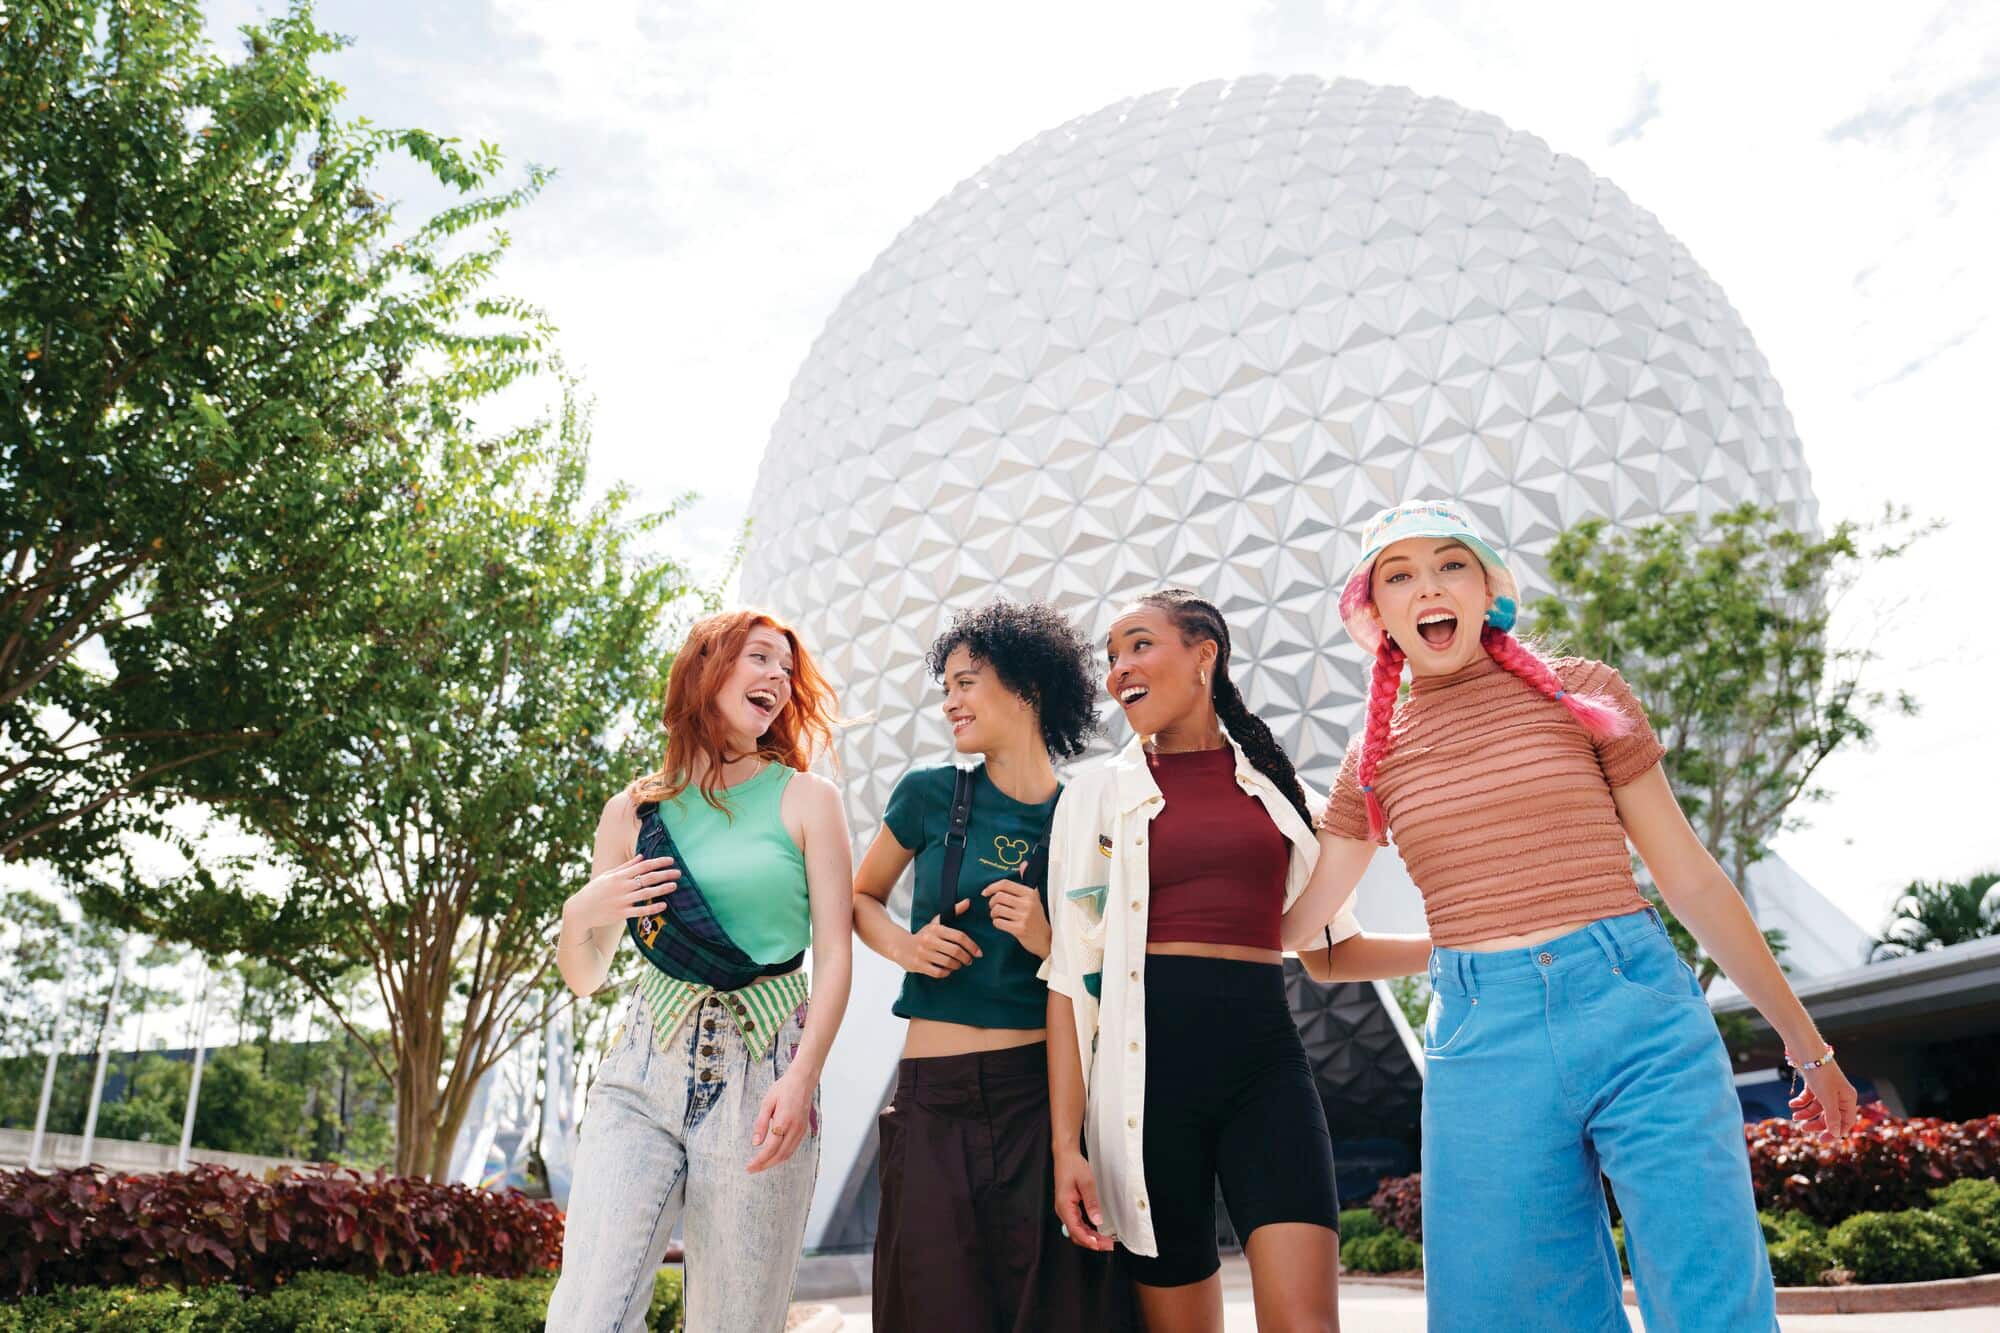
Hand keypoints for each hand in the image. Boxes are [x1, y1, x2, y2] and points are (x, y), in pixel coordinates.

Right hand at [564, 854, 678, 932]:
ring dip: (662, 889)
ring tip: (674, 885)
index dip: (658, 862)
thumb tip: (642, 856)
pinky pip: (640, 910)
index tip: (671, 860)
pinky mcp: (621, 913)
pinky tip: (664, 905)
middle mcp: (622, 886)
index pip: (643, 866)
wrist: (580, 911)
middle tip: (678, 872)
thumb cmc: (594, 891)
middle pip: (648, 878)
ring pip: (646, 893)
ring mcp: (622, 900)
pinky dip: (652, 907)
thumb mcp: (608, 875)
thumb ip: (626, 866)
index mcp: (619, 875)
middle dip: (665, 874)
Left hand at [747, 1070, 814, 1172]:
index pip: (771, 1147)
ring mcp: (801, 1130)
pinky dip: (782, 1156)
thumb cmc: (784, 1088)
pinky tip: (773, 1156)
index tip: (749, 1166)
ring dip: (774, 1162)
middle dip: (765, 1165)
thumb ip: (761, 1123)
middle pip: (780, 1155)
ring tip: (761, 1165)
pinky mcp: (803, 1130)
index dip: (760, 1159)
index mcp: (784, 1120)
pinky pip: (793, 1148)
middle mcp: (795, 1128)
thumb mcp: (767, 1102)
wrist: (803, 1081)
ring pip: (787, 1154)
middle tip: (752, 1169)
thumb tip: (756, 1143)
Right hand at [902, 902, 981, 977]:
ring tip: (959, 964)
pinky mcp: (919, 965)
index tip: (978, 953)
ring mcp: (923, 953)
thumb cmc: (924, 935)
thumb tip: (968, 901)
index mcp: (935, 929)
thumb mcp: (936, 922)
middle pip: (956, 951)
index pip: (959, 936)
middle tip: (969, 960)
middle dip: (966, 958)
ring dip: (957, 965)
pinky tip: (948, 970)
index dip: (972, 946)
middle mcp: (929, 940)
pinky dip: (947, 972)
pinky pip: (939, 972)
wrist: (900, 946)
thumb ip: (954, 912)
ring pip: (948, 963)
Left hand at [982, 880, 1050, 957]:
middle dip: (992, 902)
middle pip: (999, 896)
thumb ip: (1026, 880)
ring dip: (993, 913)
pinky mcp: (1019, 929)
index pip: (1005, 884)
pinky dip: (996, 922)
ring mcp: (1024, 916)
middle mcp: (1028, 903)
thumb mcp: (1034, 898)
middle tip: (994, 908)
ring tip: (997, 916)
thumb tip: (1024, 864)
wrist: (1045, 939)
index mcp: (1030, 893)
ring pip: (997, 909)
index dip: (991, 887)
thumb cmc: (1036, 917)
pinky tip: (1001, 923)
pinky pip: (998, 922)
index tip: (985, 892)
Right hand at [1053, 1148, 1114, 1250]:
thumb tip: (1097, 1220)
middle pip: (1075, 1234)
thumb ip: (1092, 1203)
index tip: (1099, 1245)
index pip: (1075, 1230)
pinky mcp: (1068, 1206)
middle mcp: (1062, 1210)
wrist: (1065, 1156)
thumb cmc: (1073, 1166)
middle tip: (1107, 1245)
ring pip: (1076, 1230)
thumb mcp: (1086, 1183)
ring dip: (1090, 1237)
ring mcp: (1065, 1209)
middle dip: (1091, 1242)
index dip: (1088, 1240)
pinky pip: (1077, 1223)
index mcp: (1064, 1205)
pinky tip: (1095, 1232)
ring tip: (1104, 1241)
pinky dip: (1087, 1230)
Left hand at [1790, 1061, 1859, 1138]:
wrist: (1806, 1051)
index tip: (1821, 1139)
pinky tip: (1792, 1104)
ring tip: (1794, 1116)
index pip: (1846, 1122)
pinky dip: (1801, 1102)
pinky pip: (1809, 1097)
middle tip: (1802, 1128)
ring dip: (1806, 1113)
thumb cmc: (1820, 1074)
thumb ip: (1832, 1117)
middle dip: (1816, 1123)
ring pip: (1818, 1107)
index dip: (1835, 1132)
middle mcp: (1840, 1094)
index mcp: (1848, 1098)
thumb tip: (1837, 1134)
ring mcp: (1827, 1088)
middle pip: (1830, 1116)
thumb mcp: (1827, 1098)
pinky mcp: (1815, 1083)